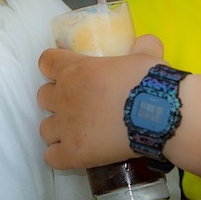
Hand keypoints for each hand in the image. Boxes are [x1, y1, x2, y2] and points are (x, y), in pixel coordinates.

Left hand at [37, 34, 165, 169]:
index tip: (66, 71)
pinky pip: (52, 157)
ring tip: (79, 132)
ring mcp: (65, 127)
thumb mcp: (145, 56)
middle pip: (43, 96)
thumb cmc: (148, 81)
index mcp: (74, 69)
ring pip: (45, 129)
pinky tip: (76, 153)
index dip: (54, 66)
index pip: (46, 61)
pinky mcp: (72, 153)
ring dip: (58, 130)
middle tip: (79, 104)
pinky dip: (60, 156)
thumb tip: (146, 42)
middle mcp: (63, 96)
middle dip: (57, 99)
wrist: (157, 114)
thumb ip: (142, 47)